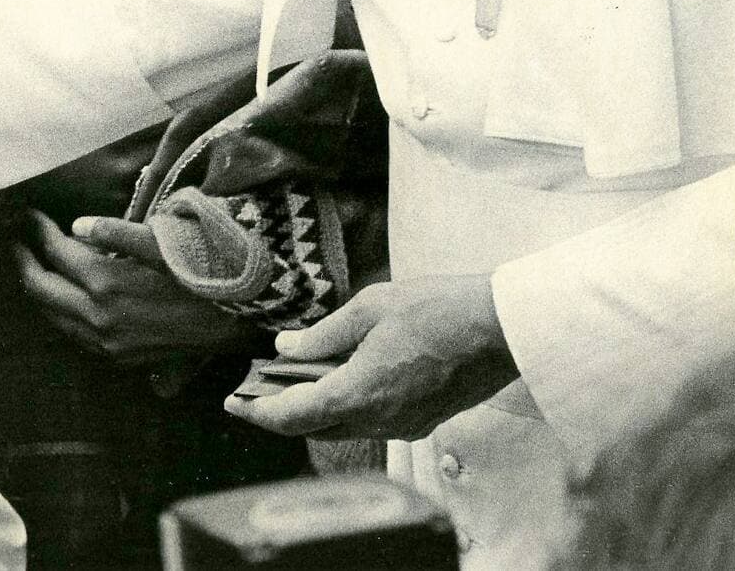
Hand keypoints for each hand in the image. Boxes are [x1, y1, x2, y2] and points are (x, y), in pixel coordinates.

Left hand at [15, 211, 253, 364]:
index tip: (29, 215)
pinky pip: (72, 334)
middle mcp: (98, 318)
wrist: (236, 322)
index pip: (55, 253)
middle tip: (17, 241)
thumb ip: (116, 232)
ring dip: (39, 290)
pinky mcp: (117, 358)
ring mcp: (105, 343)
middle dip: (24, 262)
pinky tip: (62, 297)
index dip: (38, 232)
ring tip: (33, 266)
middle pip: (41, 290)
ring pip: (53, 316)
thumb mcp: (163, 243)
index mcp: (106, 284)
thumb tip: (76, 226)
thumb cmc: (202, 273)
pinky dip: (60, 311)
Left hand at [224, 275, 516, 440]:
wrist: (500, 329)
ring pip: (344, 426)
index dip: (257, 412)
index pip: (293, 416)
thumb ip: (322, 334)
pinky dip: (347, 404)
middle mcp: (379, 420)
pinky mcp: (422, 421)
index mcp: (360, 392)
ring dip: (316, 406)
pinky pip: (371, 422)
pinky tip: (342, 376)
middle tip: (257, 386)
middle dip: (281, 409)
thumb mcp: (369, 308)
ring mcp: (403, 425)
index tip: (234, 401)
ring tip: (295, 376)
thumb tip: (285, 348)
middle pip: (315, 426)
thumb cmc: (438, 310)